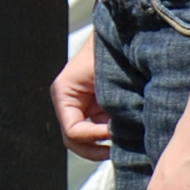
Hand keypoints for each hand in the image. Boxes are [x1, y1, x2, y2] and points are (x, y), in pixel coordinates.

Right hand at [53, 33, 111, 164]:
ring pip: (86, 140)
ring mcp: (82, 108)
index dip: (93, 137)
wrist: (120, 40)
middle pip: (74, 141)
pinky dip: (110, 137)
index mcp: (64, 96)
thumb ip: (107, 110)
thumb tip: (114, 137)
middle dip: (94, 149)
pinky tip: (125, 134)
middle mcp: (69, 104)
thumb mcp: (105, 83)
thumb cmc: (108, 55)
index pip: (72, 132)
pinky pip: (99, 132)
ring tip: (122, 143)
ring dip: (103, 145)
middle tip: (116, 150)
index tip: (114, 131)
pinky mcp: (96, 110)